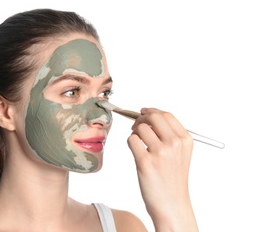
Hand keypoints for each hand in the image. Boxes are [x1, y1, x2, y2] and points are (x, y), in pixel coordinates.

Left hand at [127, 108, 197, 230]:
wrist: (171, 204)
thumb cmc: (172, 179)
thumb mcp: (180, 154)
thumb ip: (170, 135)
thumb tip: (148, 116)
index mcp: (185, 140)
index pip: (166, 115)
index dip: (152, 111)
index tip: (143, 112)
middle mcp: (174, 144)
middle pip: (153, 117)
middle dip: (141, 118)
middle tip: (136, 126)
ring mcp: (160, 152)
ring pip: (140, 128)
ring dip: (135, 133)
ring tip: (138, 145)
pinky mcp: (145, 161)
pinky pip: (131, 140)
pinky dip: (130, 143)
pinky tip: (136, 152)